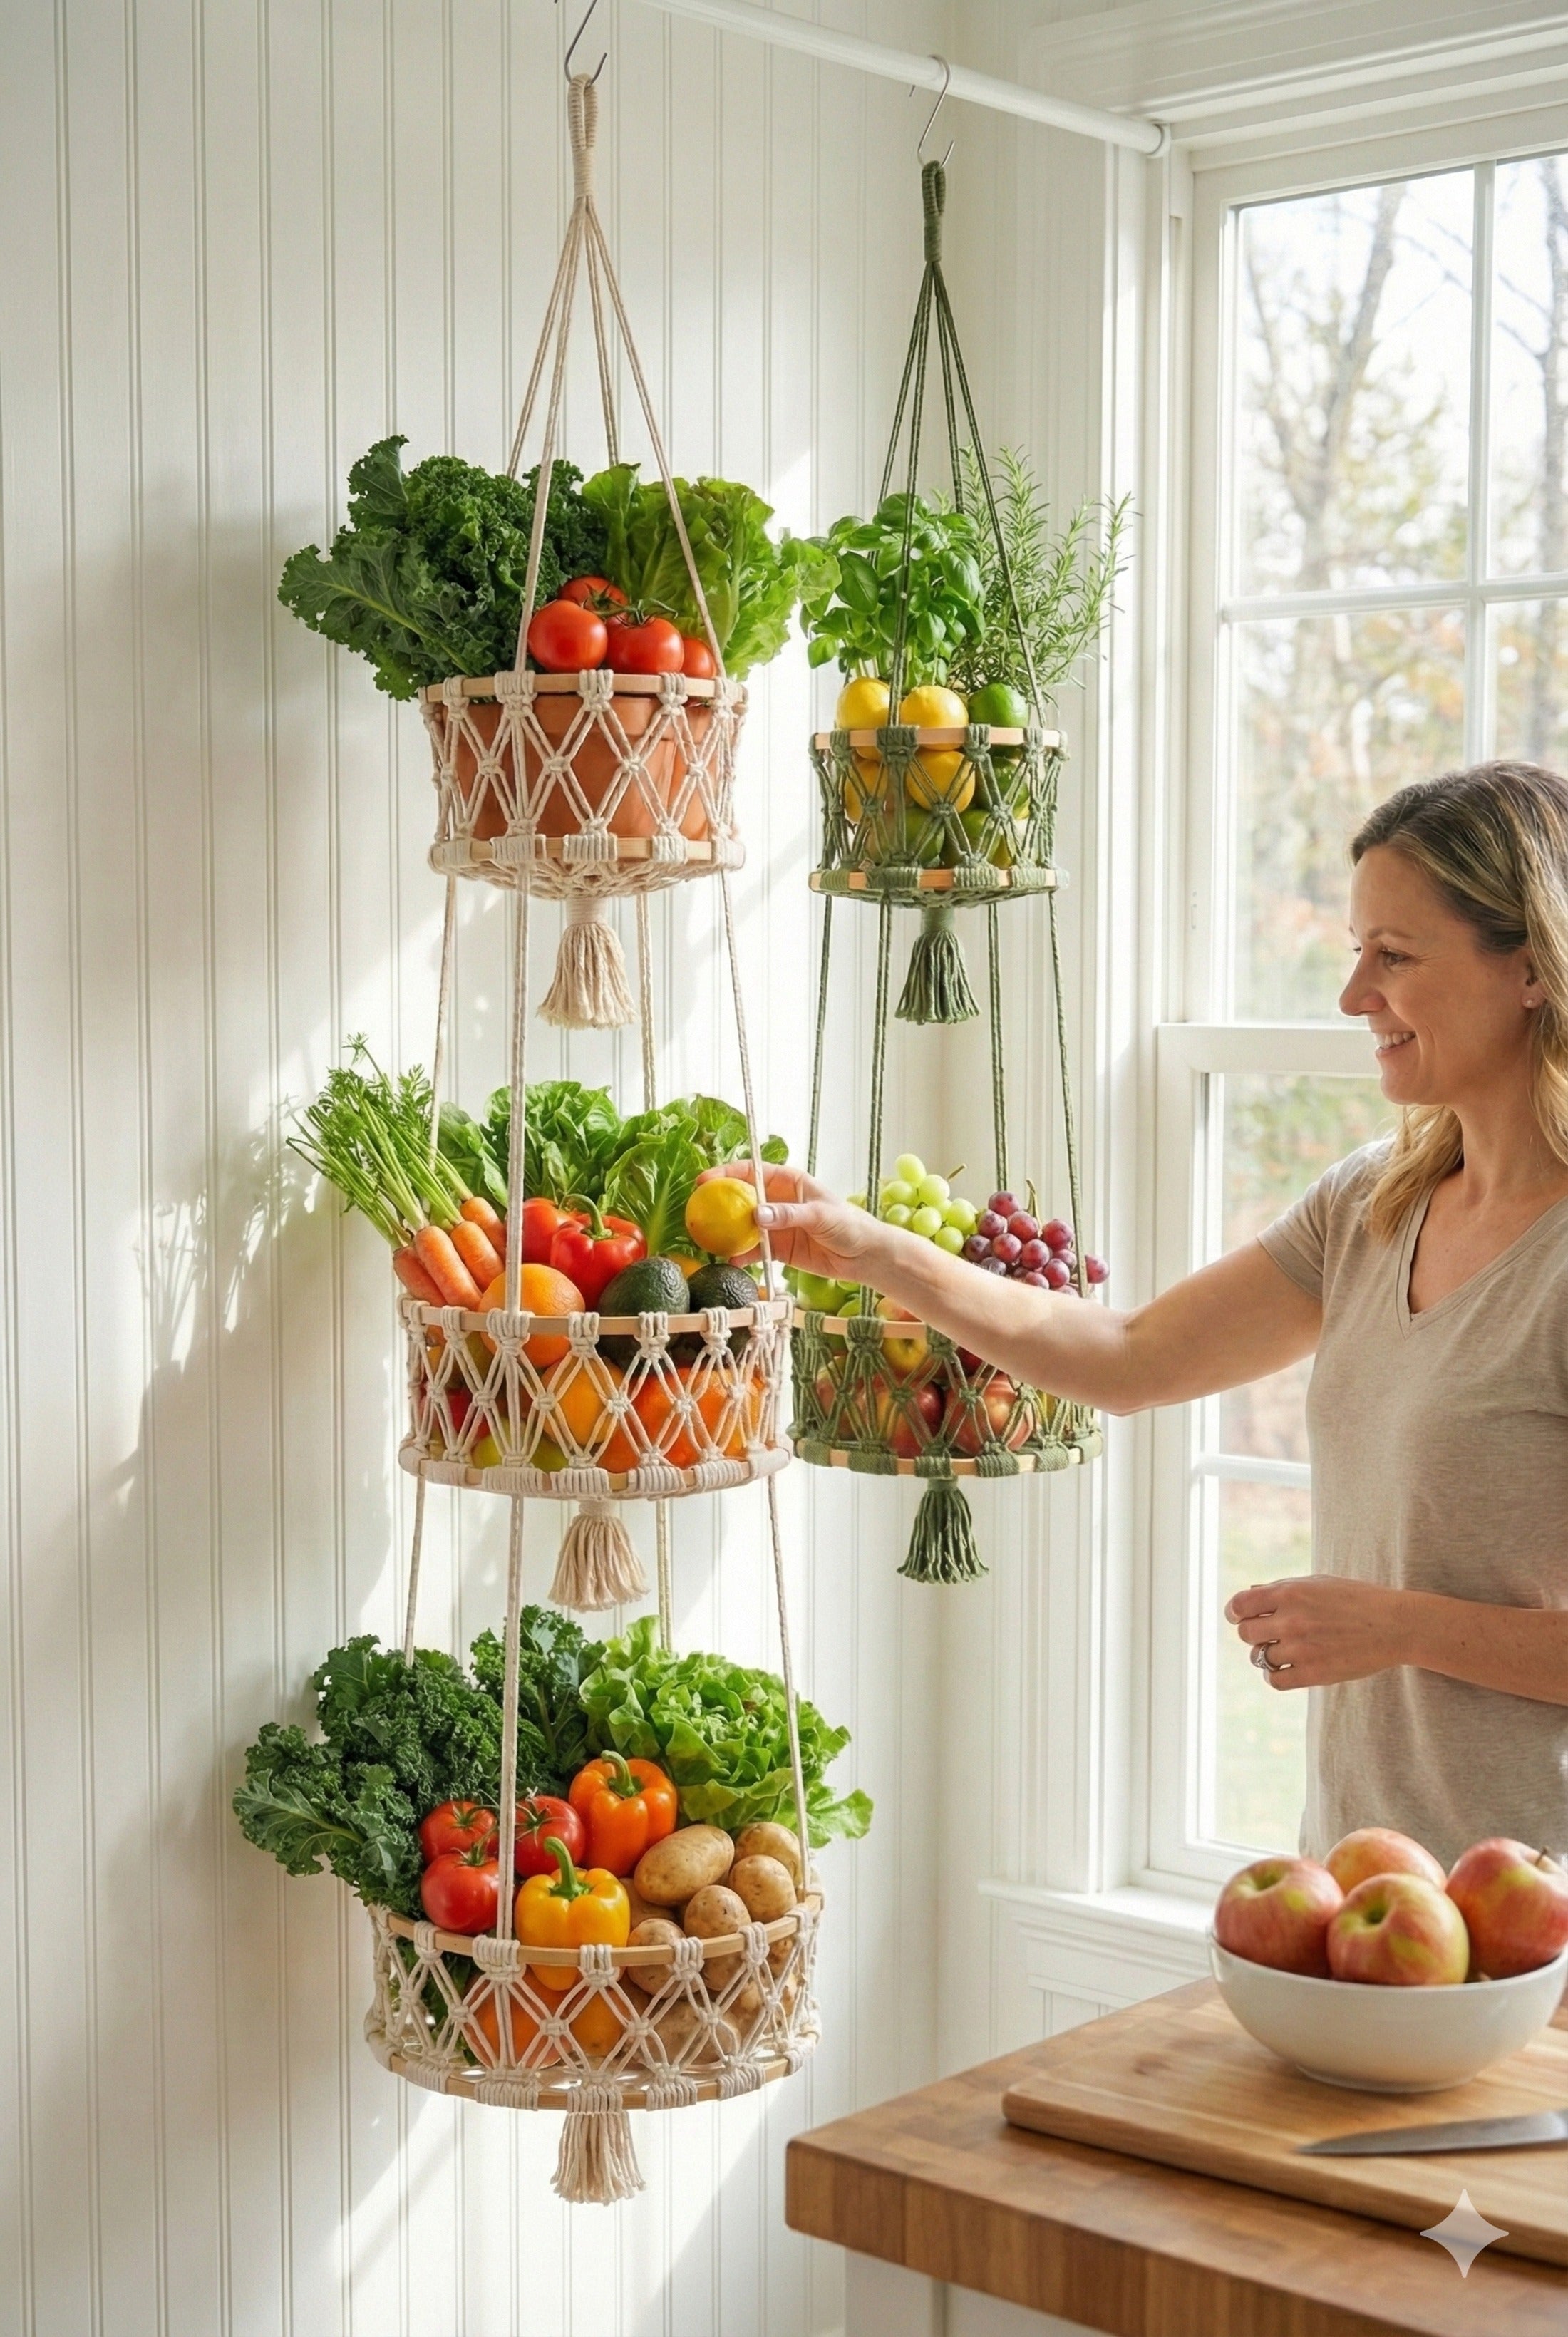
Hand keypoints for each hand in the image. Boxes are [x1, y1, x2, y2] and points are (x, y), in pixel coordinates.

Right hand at [698, 1161, 890, 1284]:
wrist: (863, 1257)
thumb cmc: (849, 1225)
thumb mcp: (820, 1215)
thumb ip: (789, 1215)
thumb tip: (757, 1214)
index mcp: (789, 1182)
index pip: (752, 1172)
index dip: (726, 1173)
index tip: (705, 1180)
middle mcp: (778, 1201)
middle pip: (741, 1198)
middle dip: (718, 1203)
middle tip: (697, 1211)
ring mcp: (775, 1225)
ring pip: (743, 1226)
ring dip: (726, 1232)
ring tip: (708, 1240)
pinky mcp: (777, 1249)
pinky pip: (752, 1249)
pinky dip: (741, 1255)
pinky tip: (731, 1261)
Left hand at [1226, 1575, 1412, 1690]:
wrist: (1395, 1625)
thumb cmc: (1356, 1600)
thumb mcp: (1318, 1583)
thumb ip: (1282, 1589)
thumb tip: (1249, 1595)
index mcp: (1289, 1593)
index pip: (1239, 1605)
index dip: (1235, 1613)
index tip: (1239, 1617)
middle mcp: (1291, 1620)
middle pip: (1246, 1633)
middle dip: (1254, 1633)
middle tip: (1269, 1634)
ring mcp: (1301, 1649)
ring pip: (1259, 1657)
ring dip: (1267, 1654)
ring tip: (1286, 1650)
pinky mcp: (1313, 1674)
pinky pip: (1274, 1680)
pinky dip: (1275, 1675)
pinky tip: (1287, 1668)